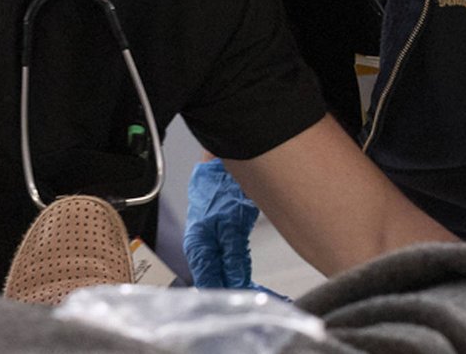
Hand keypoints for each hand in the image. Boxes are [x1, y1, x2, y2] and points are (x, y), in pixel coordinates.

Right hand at [184, 158, 259, 288]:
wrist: (221, 165)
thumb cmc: (220, 188)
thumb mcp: (230, 224)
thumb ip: (234, 256)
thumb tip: (238, 282)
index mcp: (198, 249)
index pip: (211, 283)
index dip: (232, 294)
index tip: (252, 300)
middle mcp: (201, 250)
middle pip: (219, 280)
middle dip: (242, 291)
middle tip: (267, 297)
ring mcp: (210, 244)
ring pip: (225, 273)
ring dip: (244, 283)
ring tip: (267, 292)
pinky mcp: (220, 238)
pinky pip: (229, 262)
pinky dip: (242, 271)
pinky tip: (253, 277)